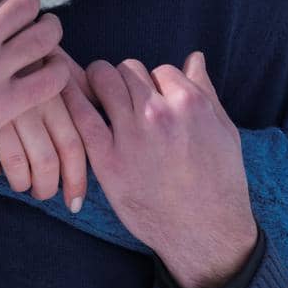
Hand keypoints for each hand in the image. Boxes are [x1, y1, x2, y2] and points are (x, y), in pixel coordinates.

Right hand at [0, 48, 92, 211]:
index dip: (78, 178)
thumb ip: (75, 85)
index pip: (75, 145)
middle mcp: (31, 103)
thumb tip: (102, 112)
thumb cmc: (22, 46)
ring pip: (18, 167)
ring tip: (22, 184)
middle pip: (48, 161)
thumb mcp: (51, 59)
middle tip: (46, 194)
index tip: (75, 200)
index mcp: (55, 92)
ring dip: (22, 182)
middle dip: (49, 187)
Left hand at [66, 51, 256, 287]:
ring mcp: (132, 135)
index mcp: (190, 102)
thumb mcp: (224, 130)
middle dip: (126, 80)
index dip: (156, 83)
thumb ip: (206, 90)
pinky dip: (71, 98)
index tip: (152, 99)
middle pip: (129, 69)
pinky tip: (64, 91)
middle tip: (123, 97)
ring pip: (104, 80)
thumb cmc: (220, 181)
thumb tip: (194, 57)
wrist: (205, 231)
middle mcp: (159, 113)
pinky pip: (82, 116)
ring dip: (99, 82)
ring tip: (98, 94)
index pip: (161, 69)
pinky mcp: (108, 160)